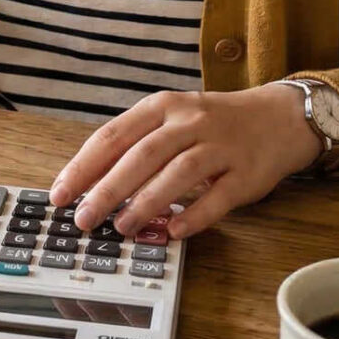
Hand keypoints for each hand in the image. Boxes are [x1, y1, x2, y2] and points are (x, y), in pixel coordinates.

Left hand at [48, 87, 322, 239]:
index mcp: (161, 107)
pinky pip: (218, 196)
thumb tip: (89, 188)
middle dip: (107, 189)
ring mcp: (220, 145)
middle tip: (84, 219)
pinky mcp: (247, 172)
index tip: (59, 195)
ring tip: (123, 228)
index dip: (83, 167)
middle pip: (141, 155)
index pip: (112, 136)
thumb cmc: (212, 125)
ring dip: (147, 202)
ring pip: (178, 172)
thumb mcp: (171, 121)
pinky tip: (173, 231)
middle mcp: (189, 121)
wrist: (279, 117)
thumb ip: (135, 148)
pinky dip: (194, 214)